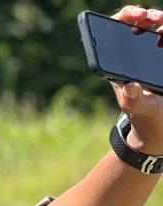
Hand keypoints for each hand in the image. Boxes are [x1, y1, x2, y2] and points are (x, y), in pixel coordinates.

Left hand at [113, 7, 162, 151]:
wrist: (159, 124)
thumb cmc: (145, 115)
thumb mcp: (139, 109)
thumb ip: (133, 100)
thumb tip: (130, 87)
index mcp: (119, 64)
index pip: (115, 32)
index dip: (125, 17)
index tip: (137, 16)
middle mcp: (133, 54)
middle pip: (137, 24)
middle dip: (146, 14)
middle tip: (154, 17)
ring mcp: (150, 53)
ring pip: (155, 27)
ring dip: (162, 21)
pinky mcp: (162, 55)